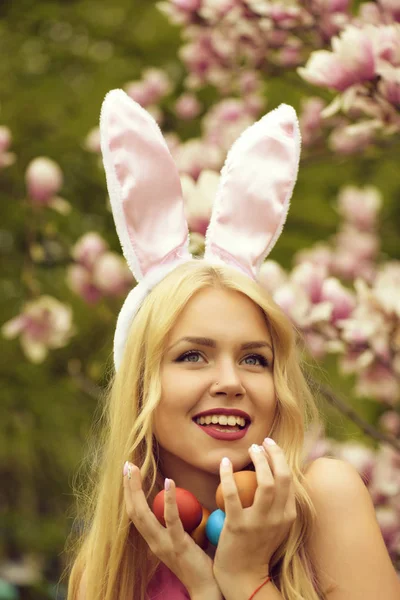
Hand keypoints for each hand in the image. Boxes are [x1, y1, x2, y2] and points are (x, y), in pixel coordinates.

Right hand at [123, 463, 218, 596]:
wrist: (206, 589)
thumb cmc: (196, 563)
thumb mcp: (180, 542)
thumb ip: (174, 526)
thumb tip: (176, 503)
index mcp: (153, 540)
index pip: (135, 513)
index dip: (130, 493)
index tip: (128, 472)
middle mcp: (154, 542)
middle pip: (134, 511)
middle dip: (128, 487)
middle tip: (127, 464)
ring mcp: (164, 544)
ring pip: (144, 515)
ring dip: (137, 490)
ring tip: (135, 470)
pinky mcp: (179, 545)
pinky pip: (172, 520)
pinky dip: (168, 500)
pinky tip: (169, 482)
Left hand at [213, 439, 296, 584]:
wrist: (243, 576)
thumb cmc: (257, 546)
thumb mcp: (277, 526)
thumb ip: (279, 504)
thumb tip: (277, 475)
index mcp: (288, 515)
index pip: (290, 479)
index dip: (281, 459)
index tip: (270, 447)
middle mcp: (278, 517)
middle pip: (283, 477)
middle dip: (274, 454)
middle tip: (262, 443)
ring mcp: (259, 522)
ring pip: (265, 483)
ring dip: (259, 461)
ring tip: (250, 449)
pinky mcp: (238, 526)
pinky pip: (232, 494)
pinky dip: (228, 475)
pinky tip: (224, 462)